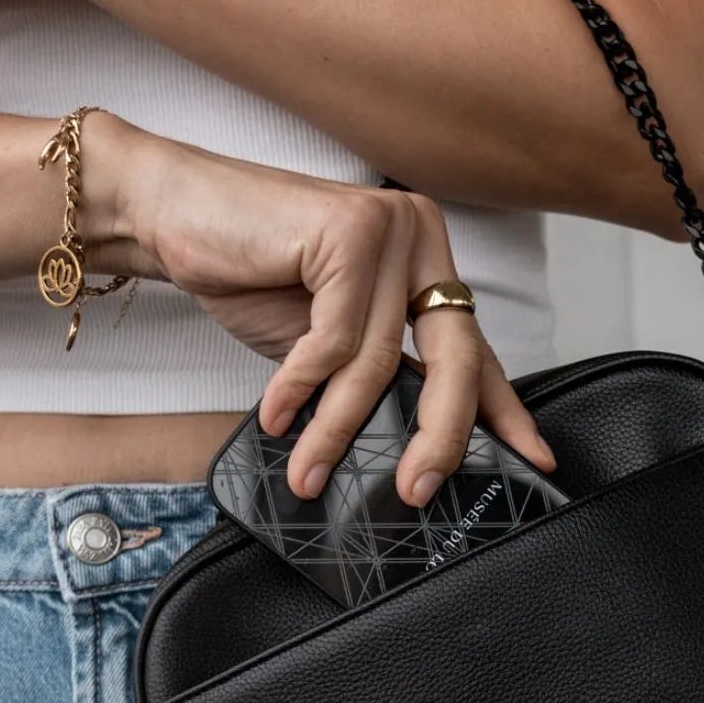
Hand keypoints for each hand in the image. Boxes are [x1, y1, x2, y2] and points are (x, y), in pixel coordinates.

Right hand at [85, 113, 554, 503]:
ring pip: (378, 361)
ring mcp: (388, 229)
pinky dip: (299, 387)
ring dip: (338, 429)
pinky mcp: (347, 230)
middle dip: (438, 438)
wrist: (169, 212)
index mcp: (427, 263)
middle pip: (452, 360)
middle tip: (415, 490)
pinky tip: (277, 415)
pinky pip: (332, 341)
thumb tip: (417, 448)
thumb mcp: (330, 341)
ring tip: (309, 471)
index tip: (534, 460)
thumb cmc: (249, 275)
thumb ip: (380, 376)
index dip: (504, 411)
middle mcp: (420, 239)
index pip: (475, 351)